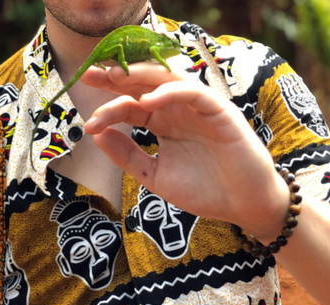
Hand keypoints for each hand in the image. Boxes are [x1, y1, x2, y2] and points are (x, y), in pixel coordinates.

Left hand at [82, 63, 288, 238]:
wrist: (242, 205)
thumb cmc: (203, 190)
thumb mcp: (154, 174)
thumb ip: (127, 155)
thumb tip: (96, 135)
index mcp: (163, 123)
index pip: (131, 105)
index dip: (108, 107)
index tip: (87, 120)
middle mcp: (178, 110)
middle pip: (143, 84)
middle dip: (116, 78)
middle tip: (89, 74)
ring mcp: (198, 108)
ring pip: (166, 79)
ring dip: (139, 76)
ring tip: (113, 77)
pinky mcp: (220, 111)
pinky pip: (193, 93)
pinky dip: (171, 92)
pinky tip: (148, 99)